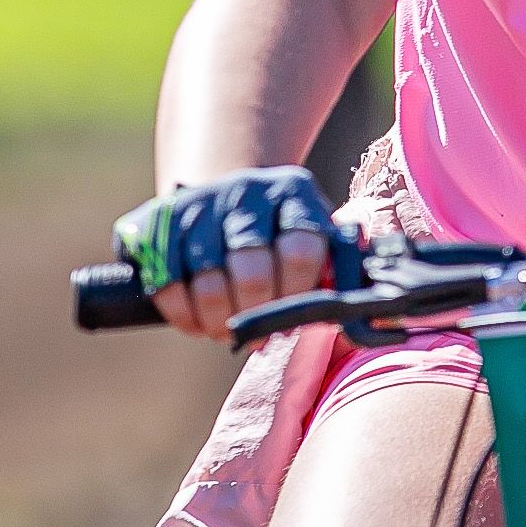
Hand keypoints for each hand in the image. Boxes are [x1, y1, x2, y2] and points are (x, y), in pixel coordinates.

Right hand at [112, 167, 343, 341]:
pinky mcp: (161, 220)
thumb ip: (338, 272)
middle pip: (253, 268)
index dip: (298, 294)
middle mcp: (248, 190)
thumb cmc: (277, 236)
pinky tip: (197, 323)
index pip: (303, 248)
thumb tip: (364, 319)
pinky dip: (183, 314)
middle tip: (257, 336)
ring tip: (225, 333)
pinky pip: (168, 282)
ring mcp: (202, 202)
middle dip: (255, 315)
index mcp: (294, 193)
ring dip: (218, 321)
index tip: (294, 320)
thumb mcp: (313, 239)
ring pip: (209, 281)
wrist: (219, 200)